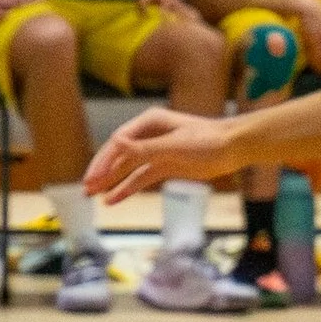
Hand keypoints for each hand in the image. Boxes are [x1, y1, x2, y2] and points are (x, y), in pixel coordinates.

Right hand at [86, 103, 238, 203]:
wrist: (234, 148)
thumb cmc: (208, 140)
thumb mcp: (174, 145)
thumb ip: (144, 148)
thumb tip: (116, 143)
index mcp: (149, 122)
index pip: (118, 142)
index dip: (103, 161)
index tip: (92, 178)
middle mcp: (149, 135)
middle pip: (119, 155)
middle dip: (102, 171)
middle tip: (86, 188)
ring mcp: (157, 151)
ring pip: (127, 168)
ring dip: (110, 181)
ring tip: (92, 196)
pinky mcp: (165, 165)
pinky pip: (141, 178)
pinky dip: (127, 188)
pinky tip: (113, 200)